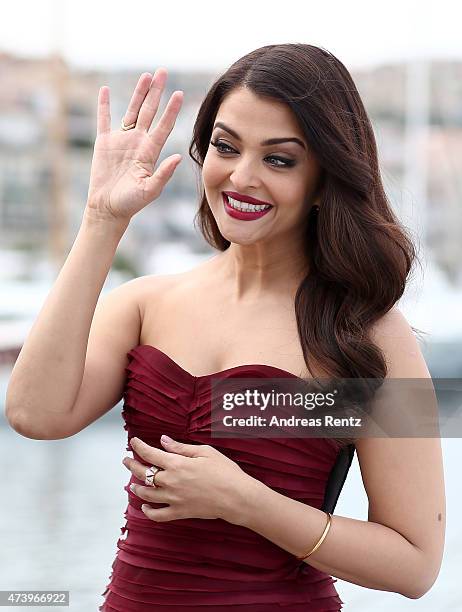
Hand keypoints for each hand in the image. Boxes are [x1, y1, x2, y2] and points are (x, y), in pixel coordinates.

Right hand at [85, 69, 182, 224]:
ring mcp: (121, 141)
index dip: (171, 110)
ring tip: (146, 75)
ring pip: (131, 111)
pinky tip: (106, 90)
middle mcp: (138, 142)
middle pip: (149, 111)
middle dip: (156, 92)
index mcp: (150, 152)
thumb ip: (164, 173)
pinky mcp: (104, 143)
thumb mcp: (150, 190)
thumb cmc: (131, 203)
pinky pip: (104, 119)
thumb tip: (177, 158)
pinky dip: (104, 105)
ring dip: (138, 93)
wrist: (108, 209)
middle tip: (163, 72)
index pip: (163, 126)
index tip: (179, 94)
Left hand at [123, 436, 256, 523]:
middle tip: (126, 460)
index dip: (139, 446)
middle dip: (132, 465)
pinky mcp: (179, 512)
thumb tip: (163, 441)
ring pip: (146, 494)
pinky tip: (144, 507)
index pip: (150, 454)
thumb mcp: (204, 452)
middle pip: (143, 473)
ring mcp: (173, 498)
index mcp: (176, 464)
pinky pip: (157, 515)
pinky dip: (148, 512)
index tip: (133, 442)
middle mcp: (170, 481)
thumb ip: (181, 448)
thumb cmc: (224, 471)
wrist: (235, 496)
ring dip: (136, 487)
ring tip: (132, 483)